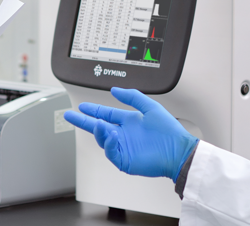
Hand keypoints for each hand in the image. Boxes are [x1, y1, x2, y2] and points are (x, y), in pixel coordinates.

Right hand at [64, 87, 197, 181]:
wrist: (179, 151)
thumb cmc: (169, 131)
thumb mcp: (150, 107)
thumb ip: (133, 97)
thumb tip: (115, 90)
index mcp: (129, 121)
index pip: (106, 113)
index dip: (94, 110)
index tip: (83, 106)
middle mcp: (124, 134)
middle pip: (98, 126)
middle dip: (83, 120)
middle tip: (70, 115)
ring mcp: (124, 147)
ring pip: (103, 139)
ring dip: (99, 130)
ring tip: (99, 123)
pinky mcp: (125, 160)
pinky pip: (111, 152)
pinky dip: (108, 143)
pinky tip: (111, 135)